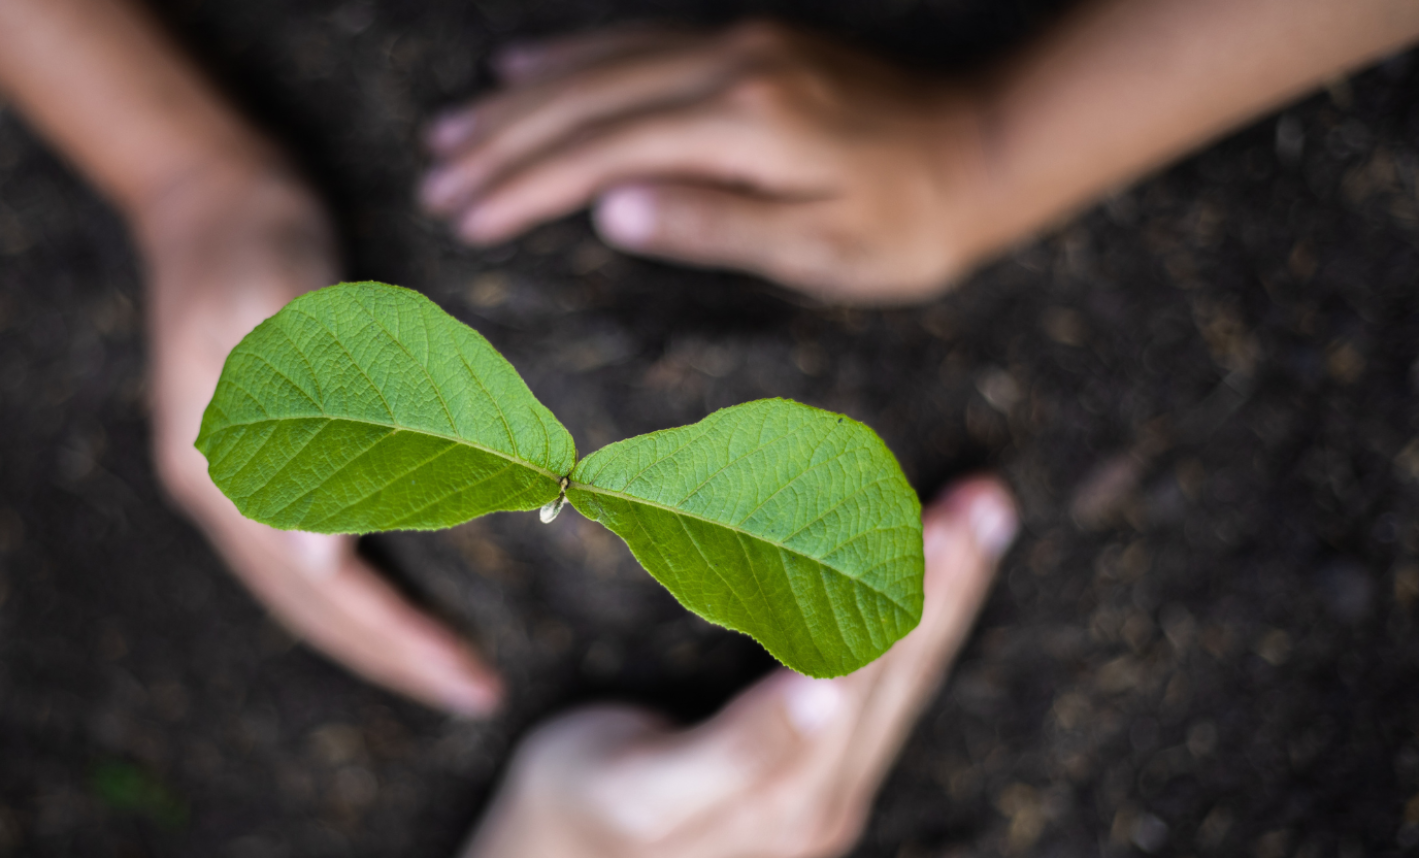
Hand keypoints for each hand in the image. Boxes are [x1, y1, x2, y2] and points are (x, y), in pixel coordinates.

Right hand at [135, 161, 502, 715]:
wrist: (206, 194)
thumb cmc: (253, 234)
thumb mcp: (279, 297)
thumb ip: (312, 399)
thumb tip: (342, 532)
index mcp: (222, 465)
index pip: (320, 581)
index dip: (394, 632)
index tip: (465, 671)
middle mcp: (219, 488)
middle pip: (311, 607)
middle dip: (395, 656)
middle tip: (477, 695)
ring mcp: (228, 479)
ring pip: (305, 593)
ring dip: (375, 637)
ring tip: (445, 672)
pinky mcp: (252, 462)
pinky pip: (306, 555)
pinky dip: (356, 594)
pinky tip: (396, 609)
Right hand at [416, 476, 1018, 857]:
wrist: (566, 855)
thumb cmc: (587, 802)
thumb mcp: (644, 787)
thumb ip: (737, 749)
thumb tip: (819, 695)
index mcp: (791, 804)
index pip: (871, 684)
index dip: (911, 601)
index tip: (943, 524)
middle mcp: (827, 802)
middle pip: (905, 677)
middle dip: (948, 584)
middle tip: (983, 501)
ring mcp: (829, 791)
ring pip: (905, 680)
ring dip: (945, 595)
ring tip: (978, 516)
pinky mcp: (819, 774)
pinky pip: (883, 688)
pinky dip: (910, 618)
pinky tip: (929, 573)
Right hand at [419, 21, 995, 303]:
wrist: (990, 148)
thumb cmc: (912, 224)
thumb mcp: (820, 250)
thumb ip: (712, 224)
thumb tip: (608, 210)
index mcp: (745, 124)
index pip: (604, 151)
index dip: (525, 186)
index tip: (464, 216)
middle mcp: (731, 66)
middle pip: (587, 97)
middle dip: (503, 139)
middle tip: (434, 177)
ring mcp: (738, 43)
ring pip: (602, 62)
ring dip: (521, 96)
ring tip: (452, 128)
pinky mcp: (748, 41)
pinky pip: (638, 40)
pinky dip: (573, 55)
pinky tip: (526, 65)